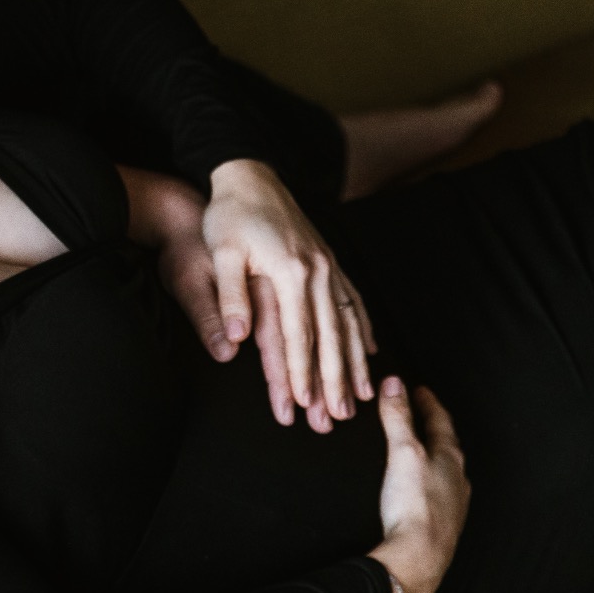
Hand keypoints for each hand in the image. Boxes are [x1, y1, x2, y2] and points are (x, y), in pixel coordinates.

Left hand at [204, 159, 375, 428]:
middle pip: (331, 335)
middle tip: (340, 417)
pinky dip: (364, 327)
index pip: (298, 333)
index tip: (307, 403)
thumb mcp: (222, 252)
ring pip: (348, 322)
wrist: (250, 175)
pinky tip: (372, 350)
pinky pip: (353, 299)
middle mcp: (317, 271)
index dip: (303, 371)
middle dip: (336, 379)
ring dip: (356, 362)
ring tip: (363, 396)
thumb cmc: (230, 215)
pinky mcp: (328, 260)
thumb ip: (231, 296)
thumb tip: (237, 340)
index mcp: (290, 272)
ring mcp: (328, 265)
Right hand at [367, 377, 468, 592]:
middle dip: (433, 427)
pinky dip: (429, 480)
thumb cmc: (414, 505)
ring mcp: (453, 503)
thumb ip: (398, 417)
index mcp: (450, 458)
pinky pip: (439, 492)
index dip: (428, 403)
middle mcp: (457, 479)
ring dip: (433, 454)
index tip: (418, 390)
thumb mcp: (402, 452)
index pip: (441, 421)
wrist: (419, 557)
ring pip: (446, 470)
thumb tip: (393, 384)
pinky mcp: (443, 524)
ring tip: (419, 447)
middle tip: (420, 413)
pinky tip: (420, 488)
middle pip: (447, 445)